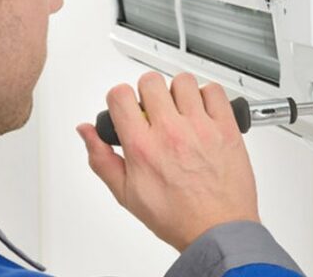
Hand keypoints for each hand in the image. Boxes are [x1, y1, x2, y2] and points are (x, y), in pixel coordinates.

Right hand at [77, 72, 259, 251]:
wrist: (218, 229)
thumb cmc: (177, 216)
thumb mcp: (126, 194)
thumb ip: (102, 159)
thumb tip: (86, 132)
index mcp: (142, 147)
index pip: (120, 96)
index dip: (119, 99)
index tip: (126, 108)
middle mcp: (170, 132)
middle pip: (150, 82)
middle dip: (147, 94)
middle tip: (154, 111)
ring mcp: (200, 127)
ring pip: (183, 81)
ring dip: (178, 93)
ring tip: (180, 112)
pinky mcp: (226, 128)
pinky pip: (214, 91)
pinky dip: (208, 96)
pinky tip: (203, 112)